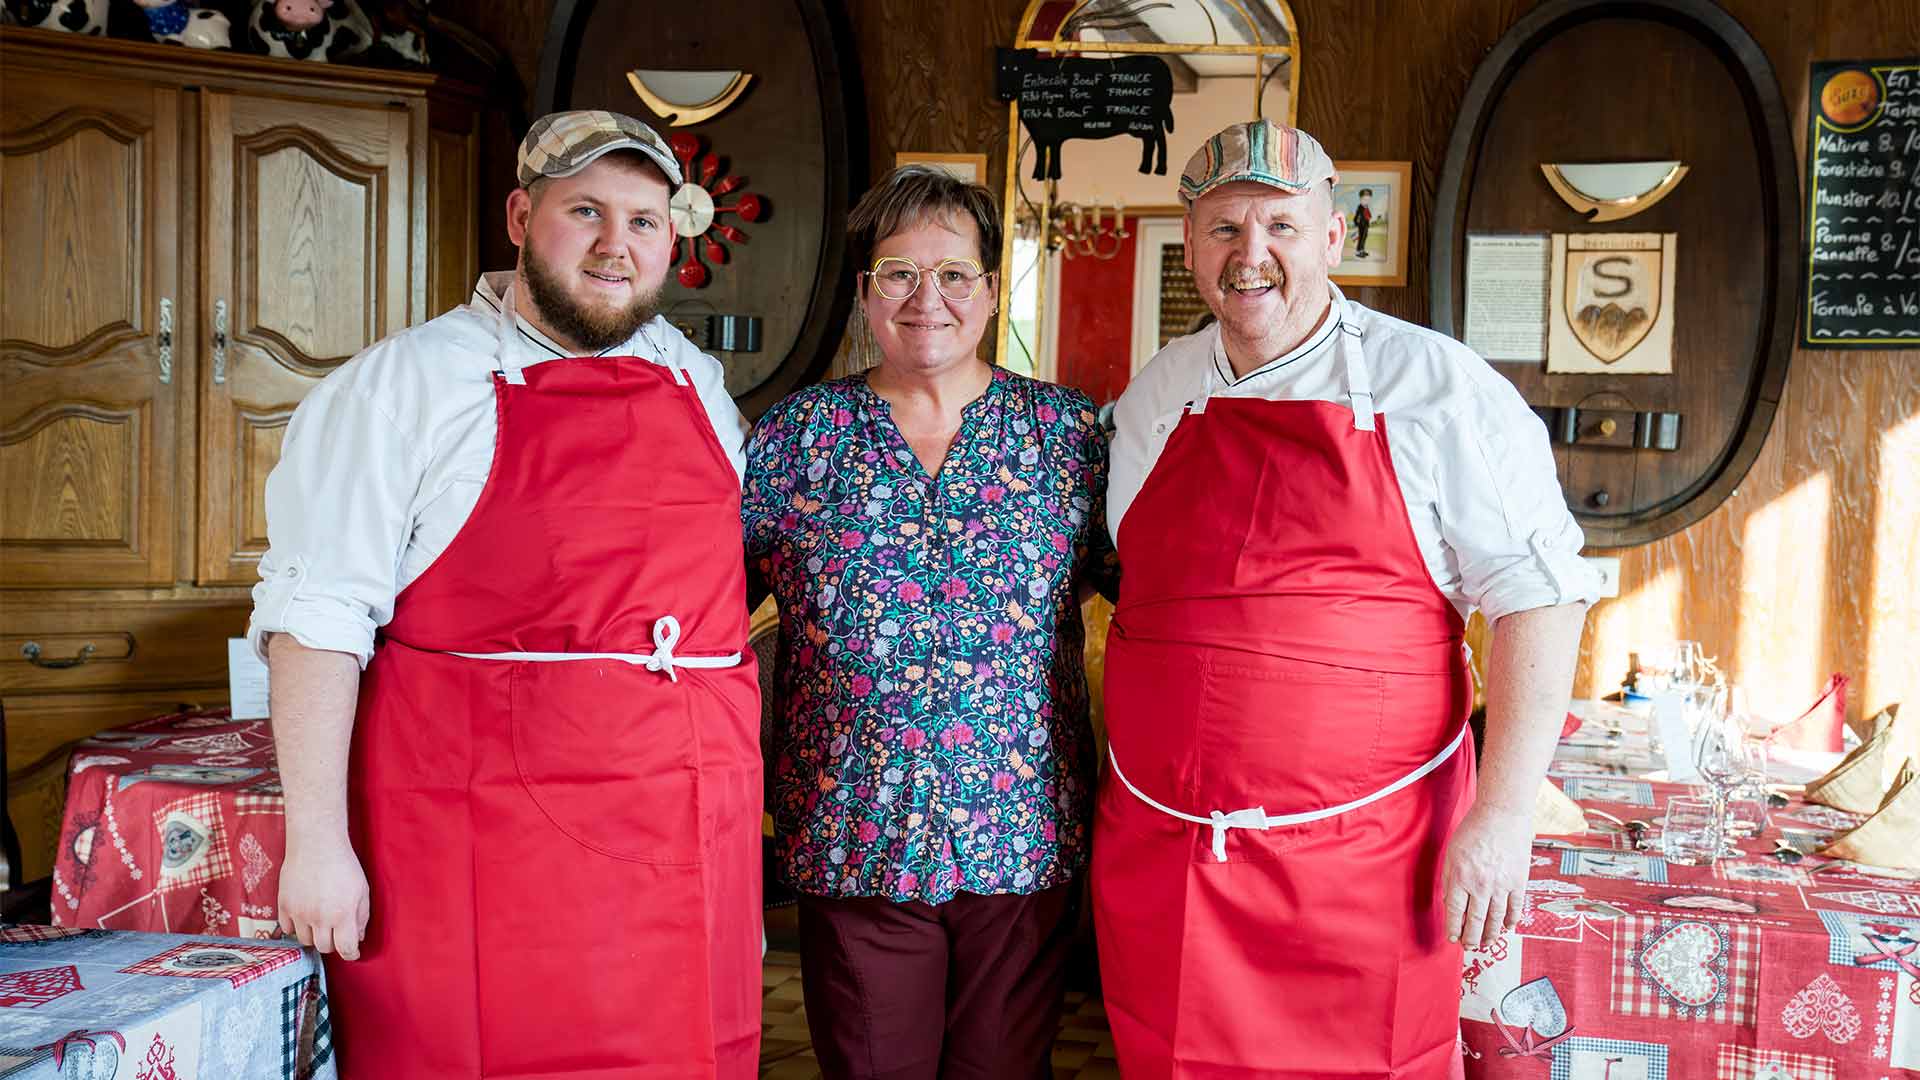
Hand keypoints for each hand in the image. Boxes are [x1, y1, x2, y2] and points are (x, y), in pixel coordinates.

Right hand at [278, 833, 369, 959]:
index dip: (351, 953)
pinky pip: (287, 929)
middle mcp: (319, 918)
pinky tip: (304, 916)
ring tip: (320, 921)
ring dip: (314, 935)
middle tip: (336, 932)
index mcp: (342, 915)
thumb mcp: (362, 890)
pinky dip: (296, 926)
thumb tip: (358, 937)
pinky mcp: (283, 906)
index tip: (352, 952)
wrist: (316, 844)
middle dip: (333, 943)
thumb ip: (362, 917)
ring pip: (305, 940)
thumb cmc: (344, 865)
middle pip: (324, 947)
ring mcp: (299, 913)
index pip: (346, 949)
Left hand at [1441, 804, 1532, 948]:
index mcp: (1460, 878)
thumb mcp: (1452, 855)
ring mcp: (1502, 885)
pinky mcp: (1519, 882)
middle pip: (1475, 921)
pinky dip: (1511, 921)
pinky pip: (1515, 908)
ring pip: (1495, 919)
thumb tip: (1451, 905)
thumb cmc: (1472, 832)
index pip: (1455, 912)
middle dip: (1471, 938)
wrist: (1502, 816)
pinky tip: (1507, 928)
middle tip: (1469, 947)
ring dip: (1490, 934)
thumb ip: (1451, 881)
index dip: (1453, 928)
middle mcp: (1481, 885)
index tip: (1453, 938)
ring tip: (1486, 943)